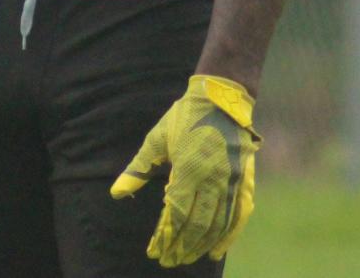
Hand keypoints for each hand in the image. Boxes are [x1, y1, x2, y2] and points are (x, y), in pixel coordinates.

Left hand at [110, 74, 259, 267]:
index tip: (154, 251)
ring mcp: (231, 181)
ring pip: (217, 224)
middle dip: (180, 246)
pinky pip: (238, 216)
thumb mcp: (157, 138)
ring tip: (186, 258)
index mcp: (188, 167)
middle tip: (168, 260)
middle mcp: (212, 178)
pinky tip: (216, 251)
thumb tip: (115, 192)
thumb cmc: (184, 117)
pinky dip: (228, 237)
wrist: (221, 98)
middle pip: (197, 224)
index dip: (165, 236)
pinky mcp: (244, 181)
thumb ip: (138, 168)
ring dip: (200, 246)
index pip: (176, 213)